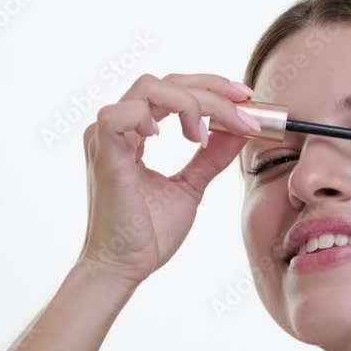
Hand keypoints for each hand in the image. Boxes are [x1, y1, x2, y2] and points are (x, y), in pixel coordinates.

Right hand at [76, 73, 260, 289]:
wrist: (127, 268)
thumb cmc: (149, 233)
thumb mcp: (191, 186)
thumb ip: (211, 157)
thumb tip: (240, 131)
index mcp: (132, 134)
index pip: (171, 91)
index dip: (211, 89)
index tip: (247, 100)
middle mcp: (116, 129)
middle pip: (165, 82)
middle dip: (212, 89)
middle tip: (245, 105)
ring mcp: (105, 138)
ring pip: (149, 88)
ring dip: (191, 103)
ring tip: (203, 136)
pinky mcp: (104, 155)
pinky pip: (119, 114)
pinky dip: (151, 116)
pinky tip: (175, 138)